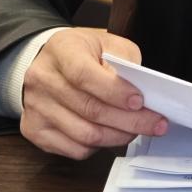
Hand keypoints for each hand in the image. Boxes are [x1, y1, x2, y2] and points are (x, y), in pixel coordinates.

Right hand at [20, 27, 167, 159]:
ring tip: (136, 131)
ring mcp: (36, 107)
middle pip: (89, 109)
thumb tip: (142, 92)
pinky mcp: (35, 130)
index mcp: (61, 50)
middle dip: (129, 121)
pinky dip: (99, 146)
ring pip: (84, 134)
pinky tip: (111, 134)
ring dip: (118, 137)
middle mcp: (42, 79)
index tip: (140, 102)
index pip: (84, 76)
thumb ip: (125, 62)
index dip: (115, 92)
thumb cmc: (84, 52)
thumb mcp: (108, 43)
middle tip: (155, 124)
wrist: (50, 62)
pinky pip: (74, 149)